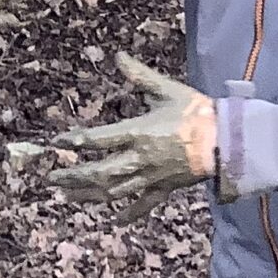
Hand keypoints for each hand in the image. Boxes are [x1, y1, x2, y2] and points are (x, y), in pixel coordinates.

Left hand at [48, 53, 218, 217]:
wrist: (225, 140)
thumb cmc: (196, 113)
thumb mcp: (166, 90)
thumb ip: (140, 76)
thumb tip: (118, 56)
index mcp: (138, 133)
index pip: (97, 139)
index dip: (74, 141)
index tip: (57, 143)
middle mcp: (139, 158)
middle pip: (99, 172)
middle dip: (73, 177)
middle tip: (52, 179)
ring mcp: (151, 177)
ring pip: (114, 191)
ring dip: (90, 195)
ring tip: (69, 197)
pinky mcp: (164, 188)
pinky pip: (144, 204)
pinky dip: (129, 214)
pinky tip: (115, 221)